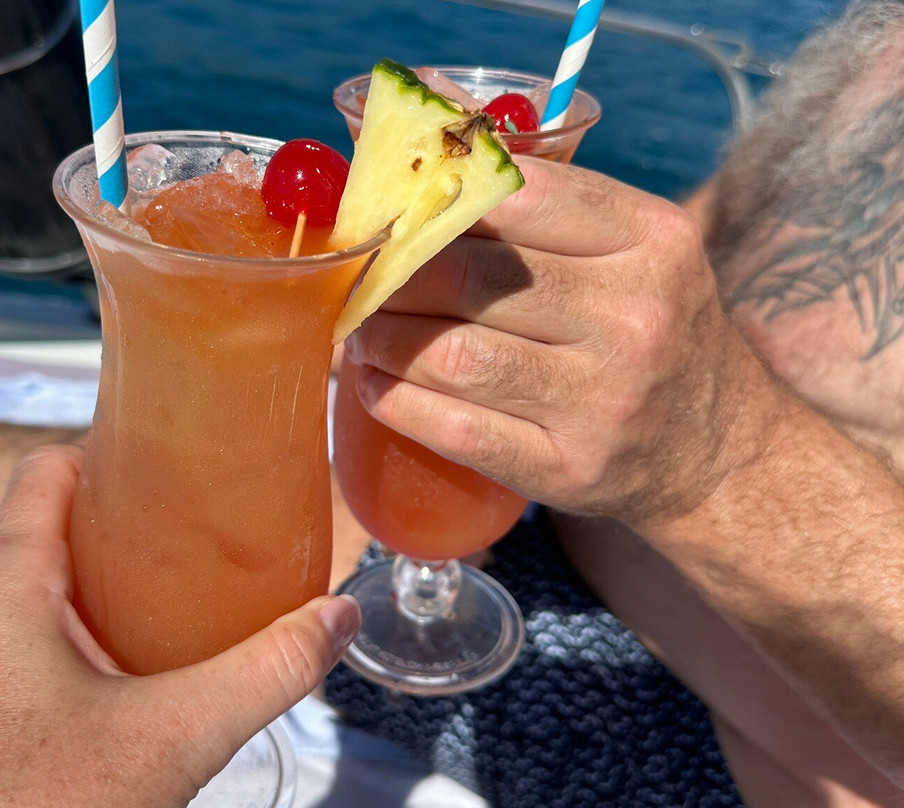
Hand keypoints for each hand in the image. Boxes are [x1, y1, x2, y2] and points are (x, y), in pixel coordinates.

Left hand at [0, 445, 359, 807]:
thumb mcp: (176, 735)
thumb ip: (267, 672)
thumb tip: (336, 618)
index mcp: (9, 587)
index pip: (47, 468)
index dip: (110, 446)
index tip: (177, 452)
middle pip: (56, 519)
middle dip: (133, 513)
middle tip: (207, 519)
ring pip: (53, 580)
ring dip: (119, 573)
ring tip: (193, 581)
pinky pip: (46, 633)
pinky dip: (102, 624)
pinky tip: (155, 658)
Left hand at [344, 158, 782, 524]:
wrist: (714, 451)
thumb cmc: (653, 331)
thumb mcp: (635, 251)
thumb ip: (549, 204)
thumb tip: (431, 146)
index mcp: (650, 242)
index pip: (519, 197)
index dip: (435, 202)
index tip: (390, 212)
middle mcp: (633, 318)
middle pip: (471, 279)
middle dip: (391, 275)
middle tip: (359, 277)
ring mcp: (601, 401)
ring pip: (452, 356)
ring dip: (380, 339)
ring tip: (359, 330)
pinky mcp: (566, 469)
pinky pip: (456, 429)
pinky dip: (395, 402)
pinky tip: (374, 383)